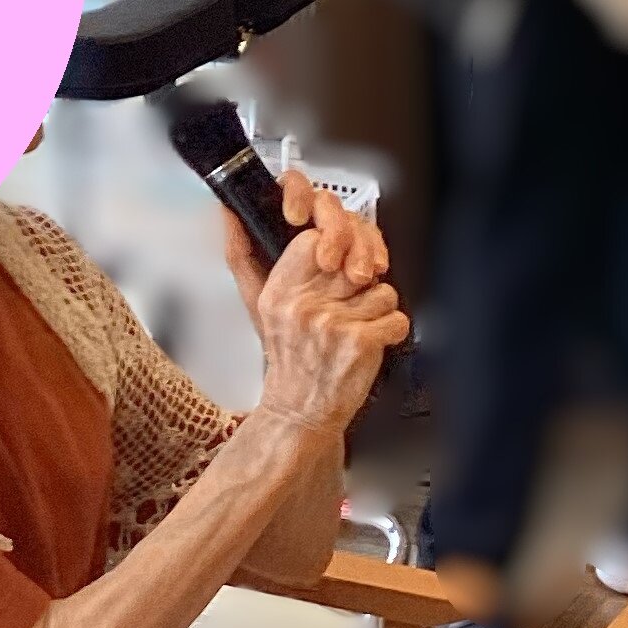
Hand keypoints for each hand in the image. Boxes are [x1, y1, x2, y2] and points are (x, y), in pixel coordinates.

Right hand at [222, 168, 408, 437]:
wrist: (299, 412)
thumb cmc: (289, 362)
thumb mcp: (260, 308)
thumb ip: (247, 258)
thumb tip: (230, 215)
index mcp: (279, 291)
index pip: (314, 240)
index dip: (333, 249)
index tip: (334, 267)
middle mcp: (303, 304)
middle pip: (353, 262)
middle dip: (360, 284)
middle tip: (349, 304)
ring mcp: (333, 323)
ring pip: (382, 290)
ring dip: (378, 312)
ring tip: (356, 329)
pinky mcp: (361, 342)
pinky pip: (398, 318)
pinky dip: (393, 333)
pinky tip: (370, 344)